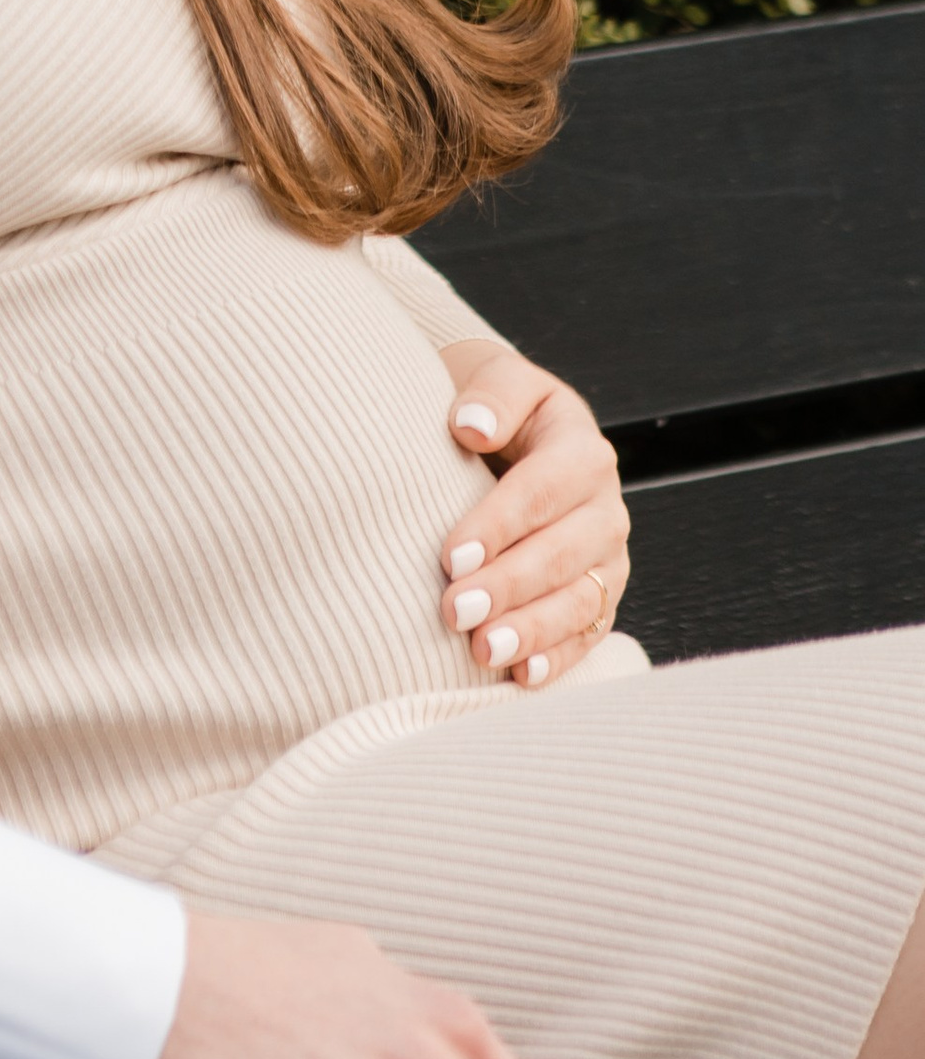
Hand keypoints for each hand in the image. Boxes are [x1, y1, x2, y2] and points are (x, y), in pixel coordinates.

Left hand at [439, 342, 629, 687]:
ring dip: (532, 631)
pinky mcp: (602, 596)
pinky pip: (588, 633)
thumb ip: (493, 394)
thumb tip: (471, 426)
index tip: (450, 557)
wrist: (516, 435)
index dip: (497, 526)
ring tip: (482, 651)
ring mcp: (609, 558)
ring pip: (580, 600)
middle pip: (561, 553)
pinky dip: (557, 658)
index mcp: (583, 450)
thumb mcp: (500, 381)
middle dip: (507, 587)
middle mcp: (605, 508)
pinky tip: (521, 677)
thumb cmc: (497, 412)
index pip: (541, 491)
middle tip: (454, 612)